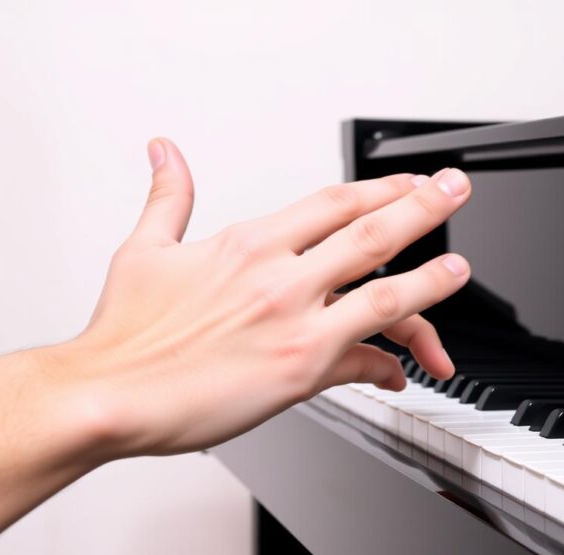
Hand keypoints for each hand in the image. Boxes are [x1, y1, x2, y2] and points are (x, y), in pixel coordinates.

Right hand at [43, 138, 471, 456]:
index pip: (332, 201)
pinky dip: (388, 365)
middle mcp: (280, 276)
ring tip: (459, 269)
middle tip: (454, 191)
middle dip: (424, 207)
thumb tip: (165, 151)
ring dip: (431, 280)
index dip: (378, 188)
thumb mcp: (146, 248)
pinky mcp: (299, 372)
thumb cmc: (124, 333)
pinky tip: (401, 370)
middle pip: (372, 230)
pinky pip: (363, 362)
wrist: (104, 393)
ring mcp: (295, 323)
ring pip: (385, 293)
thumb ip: (169, 196)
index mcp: (249, 242)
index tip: (406, 182)